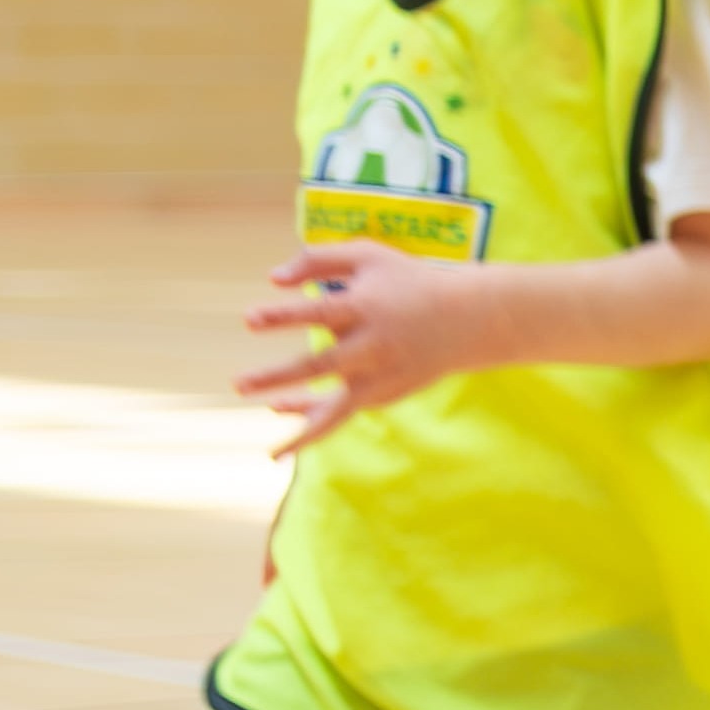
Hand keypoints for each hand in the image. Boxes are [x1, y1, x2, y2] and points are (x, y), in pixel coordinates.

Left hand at [239, 242, 498, 452]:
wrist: (469, 320)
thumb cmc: (408, 282)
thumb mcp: (368, 256)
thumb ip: (319, 260)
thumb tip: (272, 279)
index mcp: (365, 309)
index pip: (318, 313)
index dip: (284, 317)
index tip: (250, 320)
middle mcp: (371, 347)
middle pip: (320, 367)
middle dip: (279, 377)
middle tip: (240, 385)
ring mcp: (380, 377)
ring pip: (337, 410)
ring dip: (302, 427)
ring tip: (273, 453)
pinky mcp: (385, 394)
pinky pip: (341, 409)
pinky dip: (312, 415)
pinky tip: (279, 407)